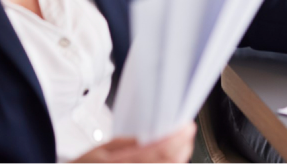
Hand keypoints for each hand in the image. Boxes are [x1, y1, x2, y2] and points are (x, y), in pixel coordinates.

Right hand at [70, 123, 195, 163]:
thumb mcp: (99, 152)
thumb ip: (126, 145)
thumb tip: (152, 136)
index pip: (155, 153)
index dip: (175, 140)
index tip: (186, 127)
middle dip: (182, 149)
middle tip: (187, 135)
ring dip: (178, 161)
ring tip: (182, 147)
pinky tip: (172, 161)